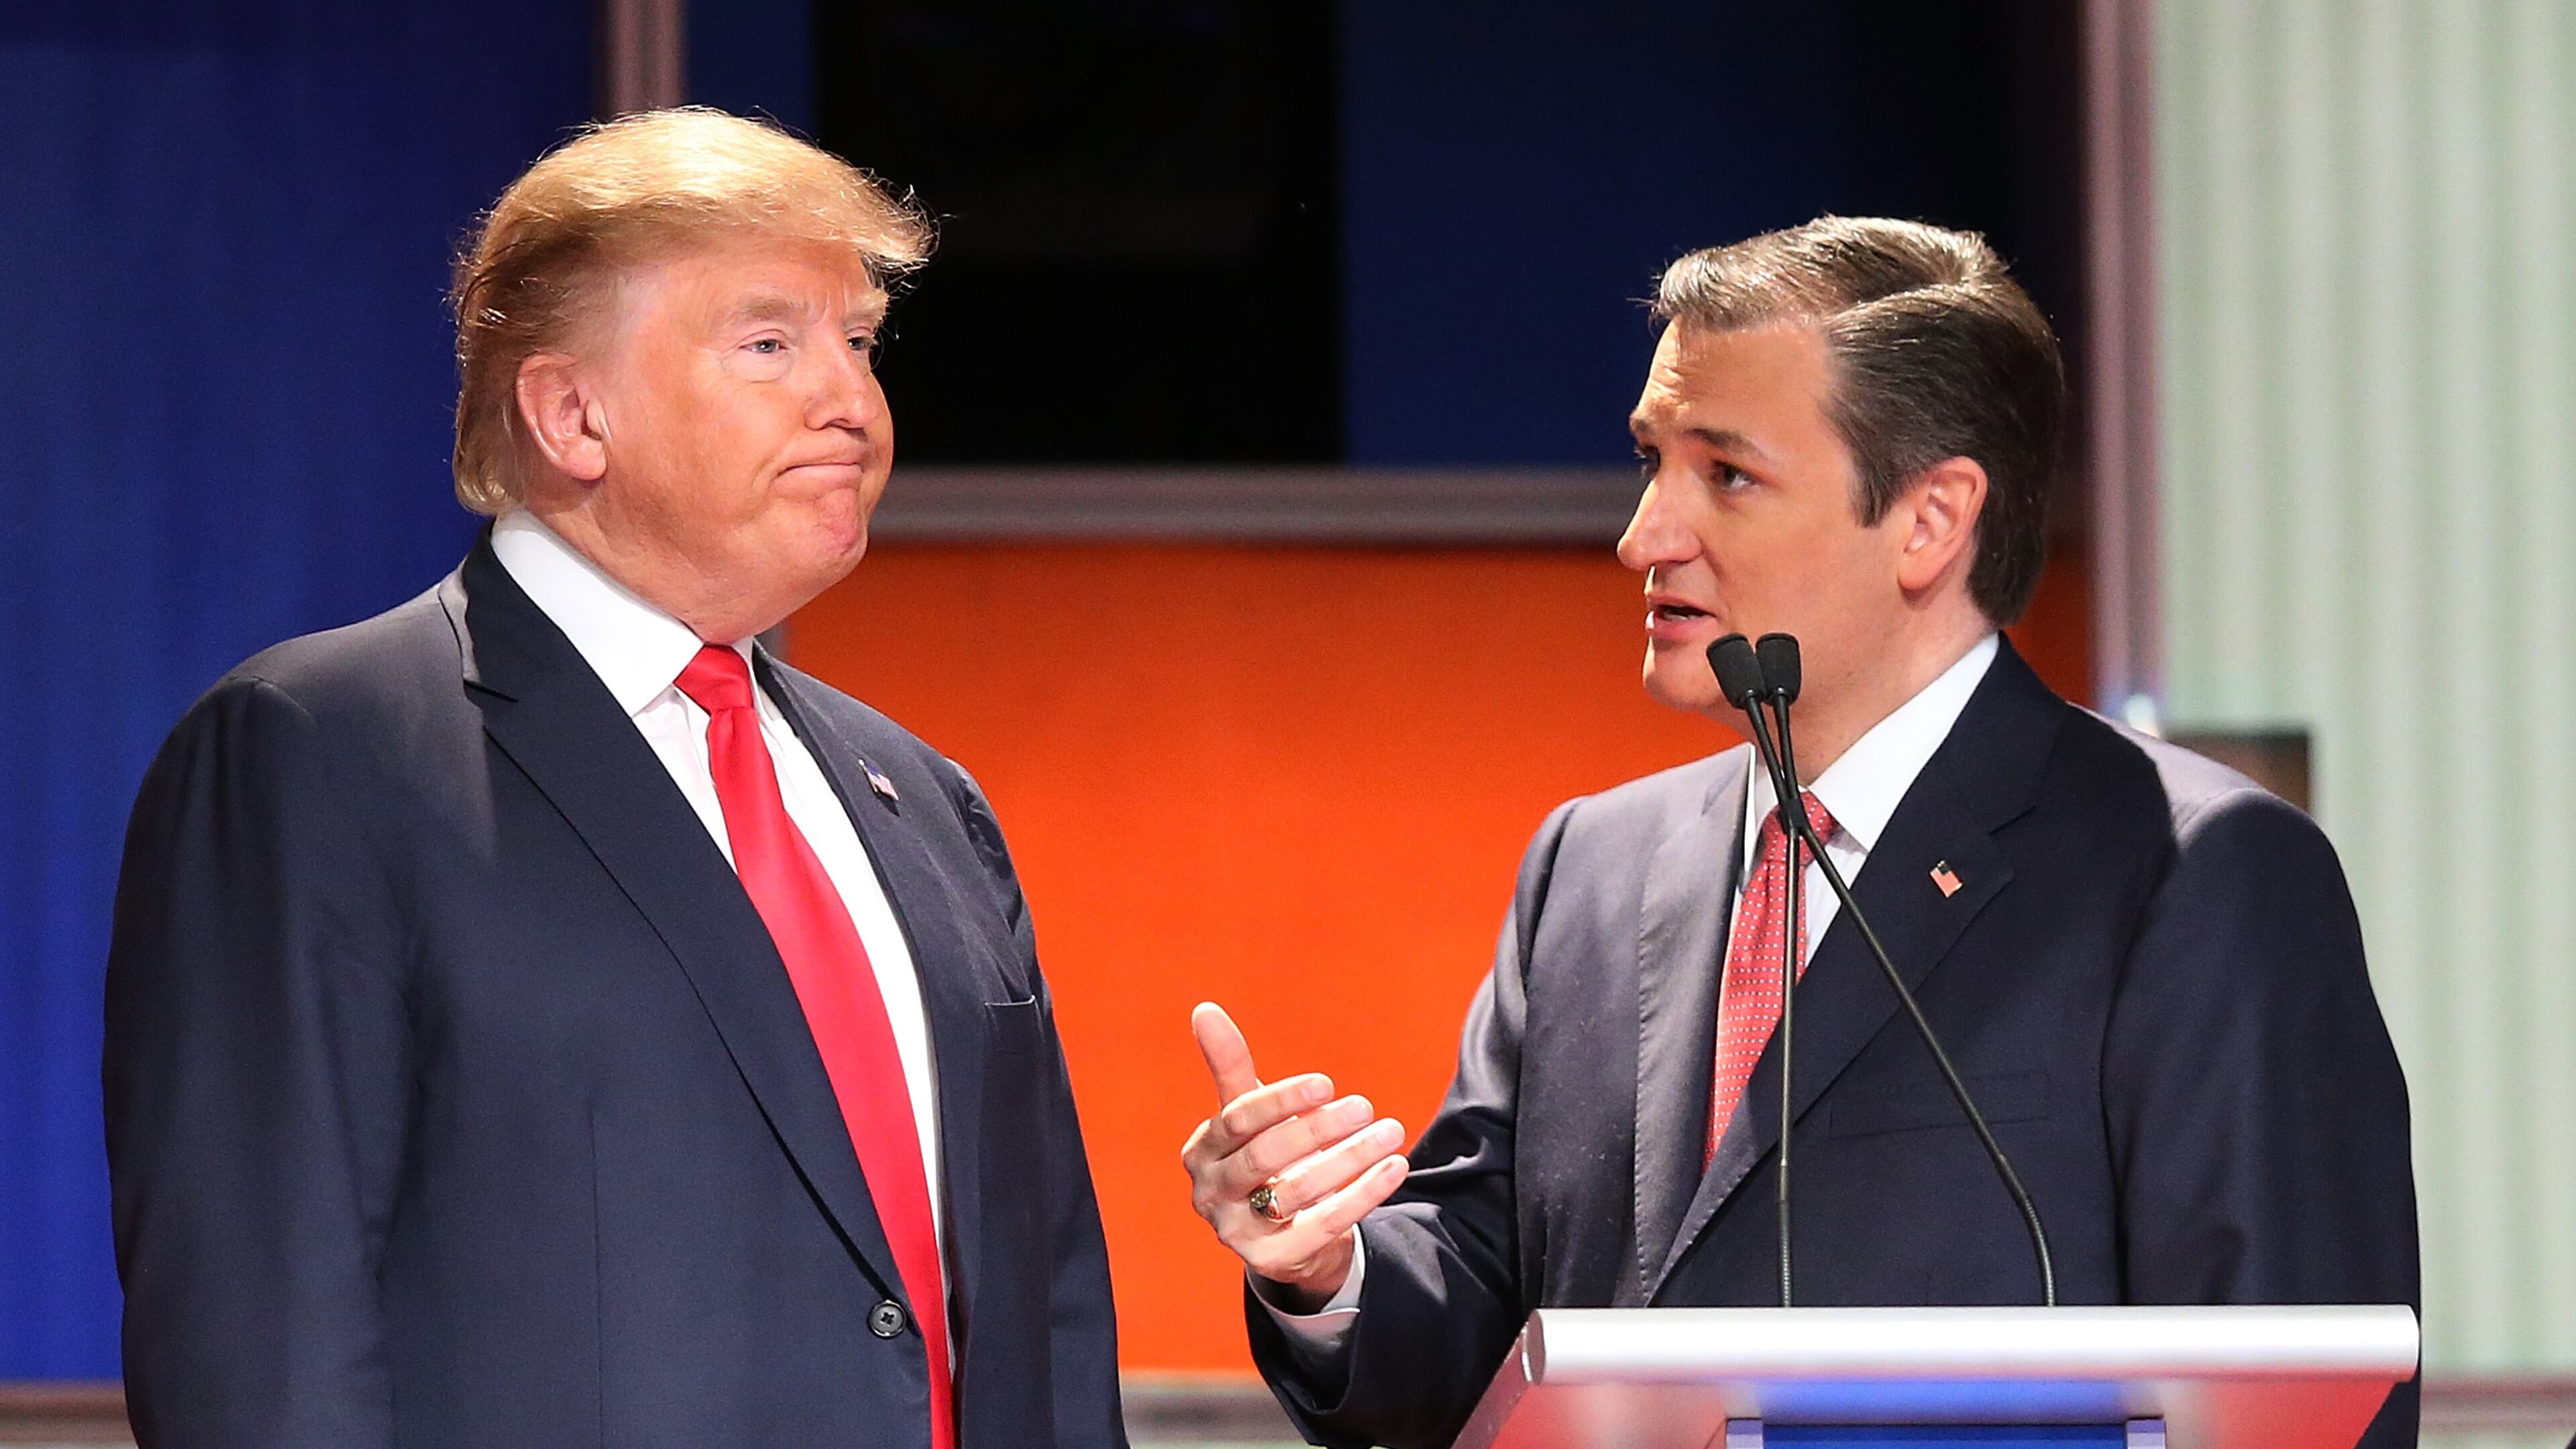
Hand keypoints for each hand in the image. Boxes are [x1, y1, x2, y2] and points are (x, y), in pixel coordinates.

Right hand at [1180, 1002, 1408, 1309]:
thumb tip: (1205, 1008)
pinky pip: (1324, 1225)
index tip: (1326, 1083)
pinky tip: (1395, 1168)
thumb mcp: (1248, 1113)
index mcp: (1203, 1150)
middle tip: (1365, 1106)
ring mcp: (1237, 1232)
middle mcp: (1210, 1194)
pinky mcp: (1272, 1260)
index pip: (1238, 1119)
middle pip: (1264, 1157)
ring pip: (1296, 1191)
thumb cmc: (1266, 1156)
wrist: (1283, 1231)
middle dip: (1318, 1129)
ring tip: (1391, 1132)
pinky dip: (1364, 1194)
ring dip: (1349, 1159)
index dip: (1282, 1100)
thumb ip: (1230, 1065)